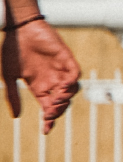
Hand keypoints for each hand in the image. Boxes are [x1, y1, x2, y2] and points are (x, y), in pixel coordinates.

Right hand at [3, 19, 80, 133]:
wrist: (18, 30)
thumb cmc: (12, 52)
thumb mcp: (10, 77)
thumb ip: (13, 96)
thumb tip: (17, 117)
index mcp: (39, 88)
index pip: (48, 108)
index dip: (49, 120)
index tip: (45, 131)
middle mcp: (52, 81)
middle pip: (62, 102)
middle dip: (57, 111)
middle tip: (49, 114)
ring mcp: (60, 70)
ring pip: (71, 90)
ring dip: (66, 98)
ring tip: (56, 101)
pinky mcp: (66, 59)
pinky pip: (74, 74)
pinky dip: (72, 82)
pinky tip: (63, 87)